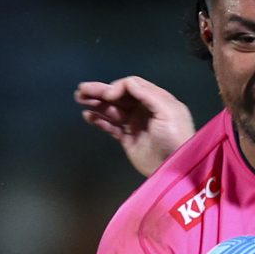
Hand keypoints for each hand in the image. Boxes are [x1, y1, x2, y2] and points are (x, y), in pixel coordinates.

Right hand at [75, 76, 194, 177]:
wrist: (174, 168)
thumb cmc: (174, 137)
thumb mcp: (167, 111)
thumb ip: (146, 93)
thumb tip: (121, 85)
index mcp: (155, 99)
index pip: (131, 86)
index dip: (117, 87)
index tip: (108, 95)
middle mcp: (143, 109)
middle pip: (118, 96)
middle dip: (100, 92)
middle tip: (81, 89)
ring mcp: (134, 124)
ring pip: (112, 110)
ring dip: (96, 104)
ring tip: (79, 98)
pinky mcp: (127, 139)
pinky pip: (111, 126)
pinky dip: (99, 120)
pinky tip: (88, 116)